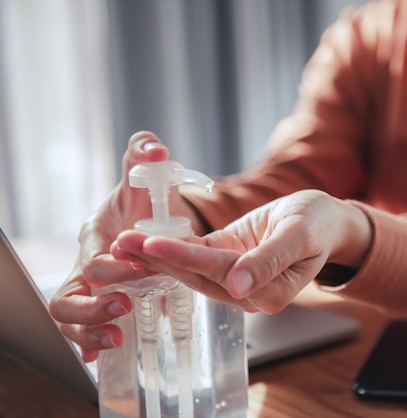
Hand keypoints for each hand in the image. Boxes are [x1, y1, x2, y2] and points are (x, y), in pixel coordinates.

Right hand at [48, 131, 174, 360]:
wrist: (146, 218)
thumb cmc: (142, 199)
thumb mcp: (145, 176)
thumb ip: (145, 154)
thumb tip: (155, 150)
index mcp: (95, 235)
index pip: (93, 260)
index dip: (115, 270)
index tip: (143, 270)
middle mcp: (85, 263)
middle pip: (67, 296)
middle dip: (93, 307)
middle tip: (124, 307)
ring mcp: (90, 286)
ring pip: (68, 318)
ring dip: (89, 333)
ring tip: (117, 340)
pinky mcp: (101, 300)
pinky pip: (83, 328)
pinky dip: (89, 344)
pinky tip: (100, 357)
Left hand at [110, 189, 371, 313]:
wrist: (321, 219)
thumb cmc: (317, 224)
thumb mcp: (300, 236)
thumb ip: (270, 261)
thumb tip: (239, 287)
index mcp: (269, 294)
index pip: (220, 274)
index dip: (186, 259)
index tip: (154, 246)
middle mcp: (247, 293)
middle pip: (197, 275)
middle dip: (158, 260)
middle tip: (122, 243)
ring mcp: (235, 278)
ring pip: (191, 268)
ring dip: (157, 256)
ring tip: (124, 241)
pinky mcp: (227, 260)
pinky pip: (197, 255)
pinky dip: (171, 248)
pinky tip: (144, 242)